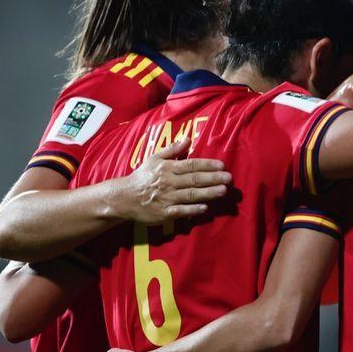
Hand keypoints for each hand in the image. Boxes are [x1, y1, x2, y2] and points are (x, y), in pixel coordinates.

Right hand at [114, 137, 230, 223]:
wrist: (123, 198)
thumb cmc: (142, 177)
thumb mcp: (154, 159)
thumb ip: (172, 150)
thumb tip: (188, 138)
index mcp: (167, 168)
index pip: (191, 165)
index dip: (207, 165)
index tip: (222, 165)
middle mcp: (168, 183)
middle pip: (194, 180)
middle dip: (213, 179)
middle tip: (229, 178)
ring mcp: (166, 198)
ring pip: (190, 195)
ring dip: (208, 193)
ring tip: (223, 191)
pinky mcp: (164, 213)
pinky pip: (181, 211)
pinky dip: (193, 210)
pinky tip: (206, 208)